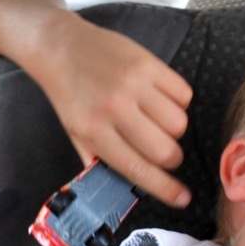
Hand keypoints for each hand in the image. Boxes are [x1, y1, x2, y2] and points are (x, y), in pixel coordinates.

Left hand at [34, 14, 191, 206]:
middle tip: (163, 152)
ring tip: (157, 120)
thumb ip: (99, 160)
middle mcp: (116, 109)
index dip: (165, 188)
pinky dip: (178, 102)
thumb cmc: (69, 94)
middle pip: (166, 150)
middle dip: (171, 158)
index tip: (183, 198)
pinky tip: (160, 99)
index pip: (138, 169)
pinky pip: (184, 94)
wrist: (60, 47)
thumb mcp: (74, 133)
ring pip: (179, 123)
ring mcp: (135, 84)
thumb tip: (126, 188)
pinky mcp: (149, 63)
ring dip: (174, 129)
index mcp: (95, 131)